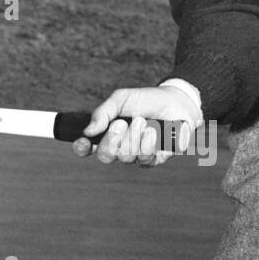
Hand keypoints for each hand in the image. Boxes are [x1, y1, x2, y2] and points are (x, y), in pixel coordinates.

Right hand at [74, 85, 200, 165]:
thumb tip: (87, 131)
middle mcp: (119, 148)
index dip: (82, 148)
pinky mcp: (153, 160)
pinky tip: (153, 130)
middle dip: (113, 138)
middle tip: (122, 122)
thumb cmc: (146, 100)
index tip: (84, 142)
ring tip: (143, 121)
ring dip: (134, 136)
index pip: (87, 147)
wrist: (176, 102)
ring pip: (125, 157)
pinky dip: (148, 142)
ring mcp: (136, 156)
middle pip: (105, 156)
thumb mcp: (121, 99)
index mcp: (107, 133)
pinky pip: (144, 159)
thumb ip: (103, 113)